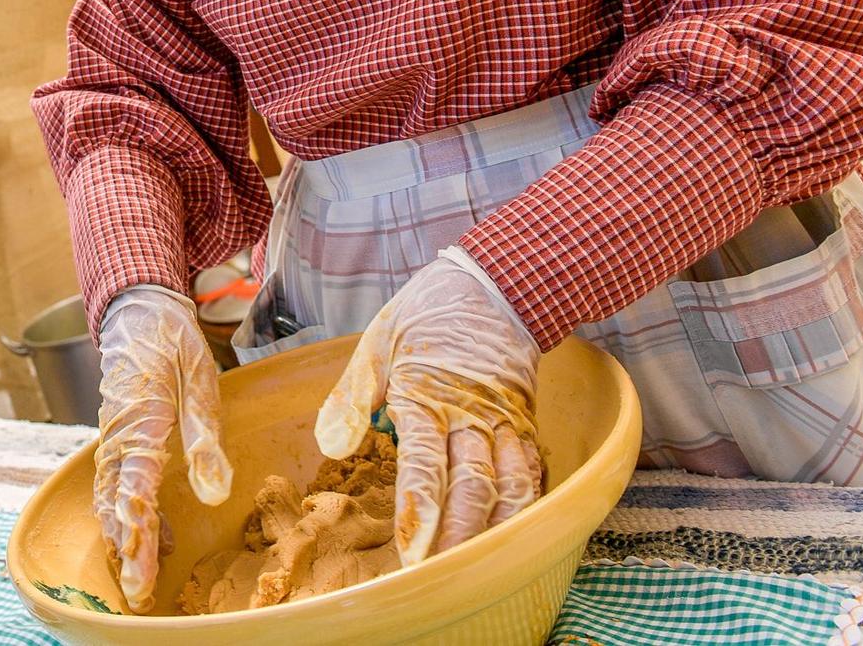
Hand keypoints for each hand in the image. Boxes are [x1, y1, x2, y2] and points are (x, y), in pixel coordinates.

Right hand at [94, 286, 231, 611]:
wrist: (138, 310)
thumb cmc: (172, 341)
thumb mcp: (199, 379)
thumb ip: (205, 437)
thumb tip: (214, 493)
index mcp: (139, 418)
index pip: (136, 487)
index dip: (140, 533)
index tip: (142, 570)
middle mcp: (118, 434)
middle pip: (116, 503)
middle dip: (128, 551)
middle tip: (138, 593)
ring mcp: (113, 436)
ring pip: (110, 498)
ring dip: (123, 539)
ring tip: (138, 581)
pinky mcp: (118, 437)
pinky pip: (116, 484)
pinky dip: (126, 516)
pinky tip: (154, 539)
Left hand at [313, 251, 542, 564]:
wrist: (494, 284)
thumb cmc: (424, 316)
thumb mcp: (375, 345)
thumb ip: (352, 398)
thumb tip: (330, 445)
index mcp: (425, 394)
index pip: (424, 462)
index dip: (420, 509)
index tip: (414, 550)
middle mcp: (470, 413)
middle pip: (472, 485)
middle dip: (460, 536)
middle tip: (442, 578)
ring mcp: (503, 420)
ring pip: (510, 485)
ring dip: (498, 531)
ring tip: (483, 570)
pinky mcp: (525, 423)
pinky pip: (531, 470)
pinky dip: (527, 506)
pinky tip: (516, 538)